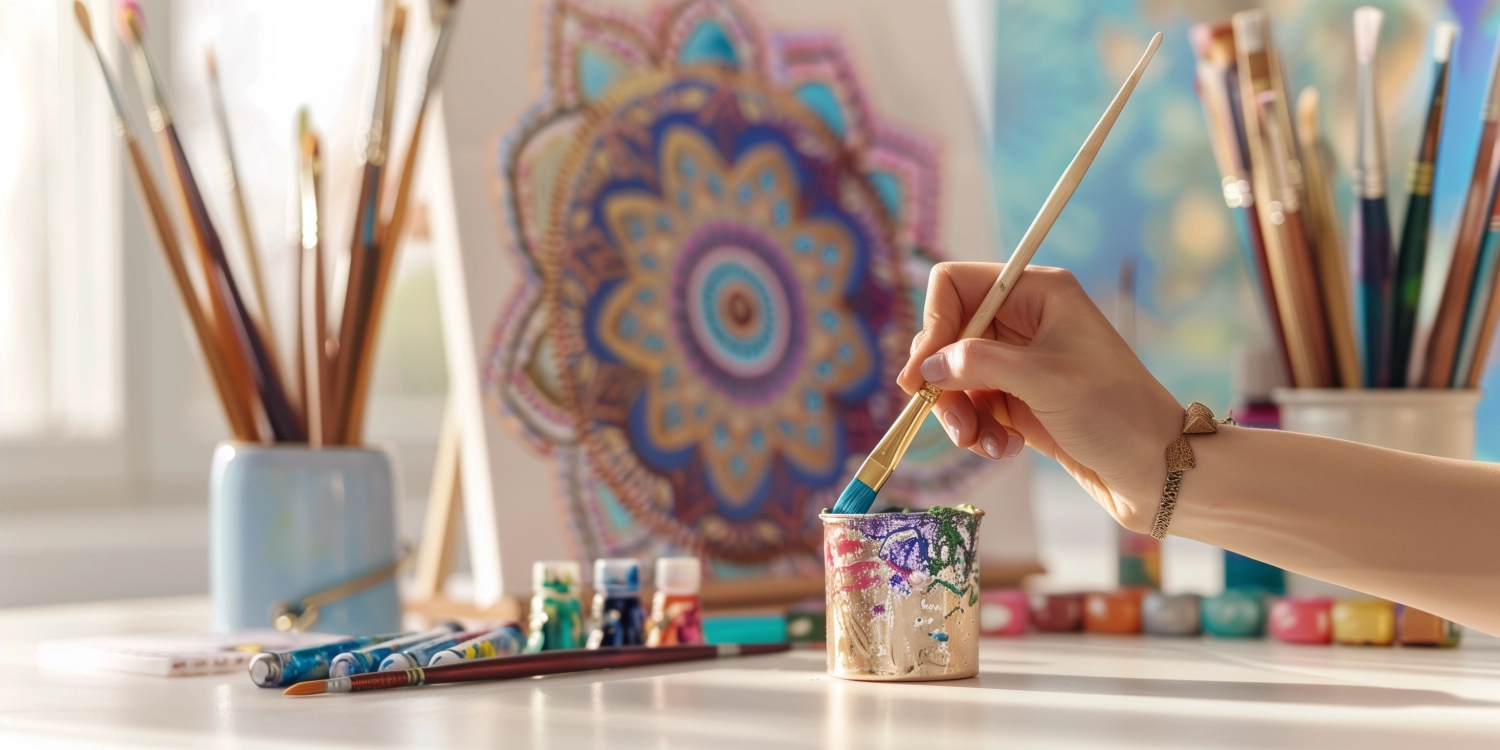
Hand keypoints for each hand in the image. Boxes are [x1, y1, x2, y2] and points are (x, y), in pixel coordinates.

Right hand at [898, 263, 1183, 530]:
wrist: (1157, 470)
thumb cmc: (1114, 413)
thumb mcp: (1043, 381)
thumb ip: (978, 364)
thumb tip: (927, 367)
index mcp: (1038, 293)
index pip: (956, 285)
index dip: (932, 326)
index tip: (922, 375)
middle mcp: (1026, 320)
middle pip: (949, 335)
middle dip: (944, 381)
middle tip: (950, 419)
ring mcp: (1021, 362)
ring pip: (955, 377)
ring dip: (959, 413)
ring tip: (982, 442)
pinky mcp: (1020, 400)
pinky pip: (974, 407)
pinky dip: (978, 431)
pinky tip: (1004, 449)